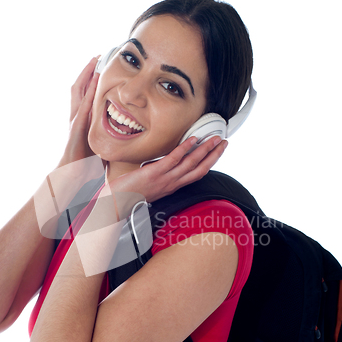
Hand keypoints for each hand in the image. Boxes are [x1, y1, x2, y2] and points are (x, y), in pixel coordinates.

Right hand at [58, 57, 99, 166]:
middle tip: (97, 56)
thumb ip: (108, 134)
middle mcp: (76, 116)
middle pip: (79, 87)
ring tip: (94, 62)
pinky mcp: (77, 127)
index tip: (99, 66)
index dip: (90, 79)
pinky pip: (83, 107)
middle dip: (87, 71)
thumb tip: (124, 133)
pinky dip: (88, 94)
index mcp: (82, 118)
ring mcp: (75, 120)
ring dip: (86, 76)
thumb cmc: (87, 162)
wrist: (74, 174)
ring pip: (79, 92)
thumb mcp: (100, 143)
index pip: (85, 94)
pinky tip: (94, 84)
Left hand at [104, 136, 227, 219]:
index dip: (209, 162)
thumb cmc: (129, 193)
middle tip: (224, 143)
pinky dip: (185, 149)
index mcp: (172, 185)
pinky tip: (192, 139)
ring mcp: (165, 179)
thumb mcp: (150, 183)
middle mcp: (172, 183)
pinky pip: (174, 159)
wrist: (116, 202)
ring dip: (205, 150)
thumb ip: (159, 173)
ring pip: (191, 163)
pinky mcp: (155, 173)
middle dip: (215, 155)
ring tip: (215, 139)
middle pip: (200, 169)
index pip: (196, 174)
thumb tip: (163, 161)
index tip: (217, 152)